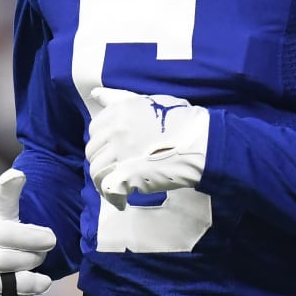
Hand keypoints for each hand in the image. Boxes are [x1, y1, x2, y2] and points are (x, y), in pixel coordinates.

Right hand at [0, 169, 56, 295]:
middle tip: (45, 257)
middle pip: (1, 262)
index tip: (52, 239)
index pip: (3, 235)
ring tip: (45, 282)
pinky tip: (25, 293)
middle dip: (30, 260)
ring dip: (24, 285)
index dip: (31, 238)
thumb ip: (6, 191)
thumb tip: (18, 174)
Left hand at [86, 87, 209, 208]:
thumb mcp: (151, 102)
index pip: (95, 129)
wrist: (202, 143)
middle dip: (104, 161)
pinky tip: (122, 202)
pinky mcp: (128, 175)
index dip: (104, 141)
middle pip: (93, 151)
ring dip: (105, 182)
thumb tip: (96, 93)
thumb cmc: (182, 121)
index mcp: (120, 111)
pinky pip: (108, 189)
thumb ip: (120, 98)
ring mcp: (120, 153)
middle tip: (119, 169)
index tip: (116, 149)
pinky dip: (113, 198)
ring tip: (120, 187)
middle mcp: (116, 130)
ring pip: (97, 171)